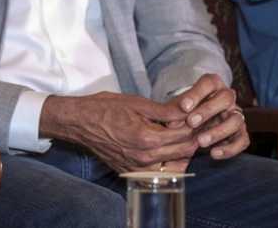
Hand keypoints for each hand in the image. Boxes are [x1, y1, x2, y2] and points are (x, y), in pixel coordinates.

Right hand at [40, 91, 196, 171]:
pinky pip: (160, 173)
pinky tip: (168, 148)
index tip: (197, 114)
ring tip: (182, 136)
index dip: (195, 123)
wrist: (79, 123)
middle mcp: (144, 158)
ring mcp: (138, 168)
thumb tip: (189, 110)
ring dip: (184, 153)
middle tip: (195, 124)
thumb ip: (165, 110)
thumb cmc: (105, 109)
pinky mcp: (132, 173)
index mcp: (147, 138)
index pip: (185, 135)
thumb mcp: (137, 103)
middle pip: (184, 152)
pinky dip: (169, 163)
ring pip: (176, 167)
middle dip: (194, 137)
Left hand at [171, 74, 248, 159]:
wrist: (189, 130)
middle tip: (191, 122)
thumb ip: (173, 113)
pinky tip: (213, 153)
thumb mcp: (175, 110)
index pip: (209, 83)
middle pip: (226, 98)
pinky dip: (230, 149)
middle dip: (208, 110)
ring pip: (236, 120)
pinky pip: (243, 140)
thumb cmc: (182, 114)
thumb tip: (171, 123)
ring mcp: (235, 116)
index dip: (197, 93)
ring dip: (219, 131)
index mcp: (212, 86)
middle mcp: (227, 99)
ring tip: (200, 142)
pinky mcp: (240, 134)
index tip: (184, 107)